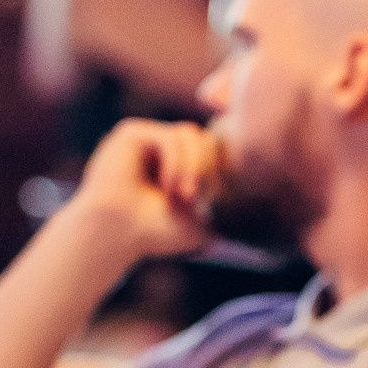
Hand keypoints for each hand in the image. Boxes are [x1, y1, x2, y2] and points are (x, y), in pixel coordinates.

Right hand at [64, 119, 219, 266]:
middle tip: (195, 199)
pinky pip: (170, 137)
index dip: (220, 175)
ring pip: (191, 134)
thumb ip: (222, 211)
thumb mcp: (199, 223)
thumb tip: (252, 218)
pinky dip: (176, 163)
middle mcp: (162, 149)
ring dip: (194, 166)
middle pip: (206, 139)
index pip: (215, 152)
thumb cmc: (153, 233)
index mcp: (178, 164)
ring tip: (184, 195)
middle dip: (208, 170)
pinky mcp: (131, 133)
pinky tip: (167, 186)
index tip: (212, 202)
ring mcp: (147, 138)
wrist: (115, 234)